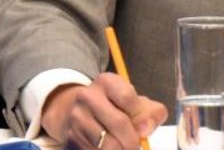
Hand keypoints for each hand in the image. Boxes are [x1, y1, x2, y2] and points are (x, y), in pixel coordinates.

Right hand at [41, 73, 165, 149]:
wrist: (81, 112)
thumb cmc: (117, 107)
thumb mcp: (138, 102)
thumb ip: (152, 113)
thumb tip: (146, 130)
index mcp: (107, 82)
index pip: (127, 97)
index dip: (139, 115)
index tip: (144, 127)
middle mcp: (88, 96)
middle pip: (119, 123)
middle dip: (133, 140)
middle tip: (136, 146)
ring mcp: (77, 117)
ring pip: (106, 143)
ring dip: (120, 149)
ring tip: (124, 147)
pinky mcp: (71, 137)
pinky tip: (111, 148)